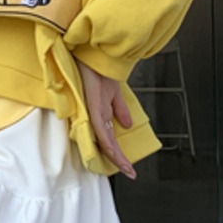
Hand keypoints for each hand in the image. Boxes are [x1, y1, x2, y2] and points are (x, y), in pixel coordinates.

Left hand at [73, 58, 136, 178]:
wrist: (95, 50)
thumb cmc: (97, 67)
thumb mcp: (112, 91)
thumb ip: (119, 108)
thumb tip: (128, 124)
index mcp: (99, 109)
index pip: (107, 137)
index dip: (116, 152)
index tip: (127, 166)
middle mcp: (95, 111)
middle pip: (106, 141)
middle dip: (118, 159)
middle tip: (129, 172)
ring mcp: (94, 109)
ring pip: (104, 139)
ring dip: (116, 155)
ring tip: (125, 169)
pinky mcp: (93, 105)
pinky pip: (101, 129)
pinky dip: (109, 143)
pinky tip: (116, 154)